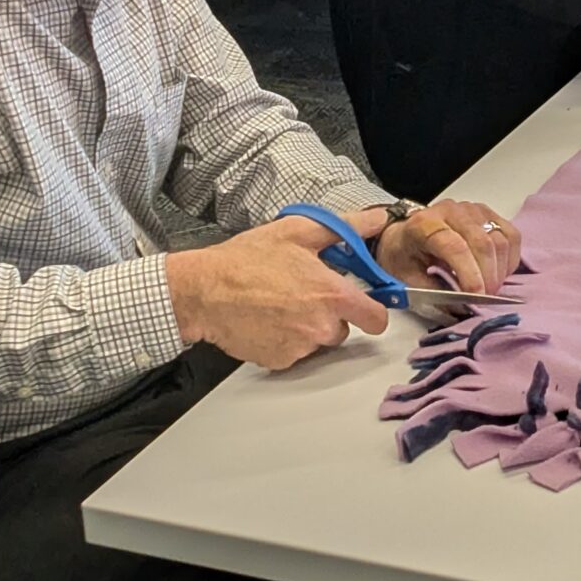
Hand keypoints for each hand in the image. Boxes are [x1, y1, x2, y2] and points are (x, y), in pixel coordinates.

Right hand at [166, 216, 391, 369]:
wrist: (203, 291)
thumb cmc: (246, 261)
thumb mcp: (297, 232)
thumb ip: (345, 228)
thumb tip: (375, 220)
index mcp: (332, 295)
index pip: (377, 318)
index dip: (373, 310)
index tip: (365, 303)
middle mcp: (321, 326)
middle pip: (345, 329)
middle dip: (331, 314)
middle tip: (304, 294)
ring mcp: (300, 347)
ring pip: (318, 341)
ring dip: (308, 327)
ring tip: (280, 303)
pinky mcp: (280, 361)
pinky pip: (294, 352)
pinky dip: (285, 340)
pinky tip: (267, 319)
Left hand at [373, 197, 522, 296]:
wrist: (403, 235)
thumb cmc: (405, 256)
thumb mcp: (408, 279)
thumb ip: (435, 294)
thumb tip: (463, 308)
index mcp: (424, 225)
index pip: (455, 247)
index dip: (469, 274)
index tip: (477, 296)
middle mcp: (450, 211)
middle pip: (482, 243)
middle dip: (488, 277)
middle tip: (485, 299)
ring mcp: (473, 210)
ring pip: (500, 240)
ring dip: (500, 270)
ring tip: (489, 288)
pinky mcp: (489, 214)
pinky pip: (511, 236)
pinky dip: (510, 259)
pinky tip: (498, 272)